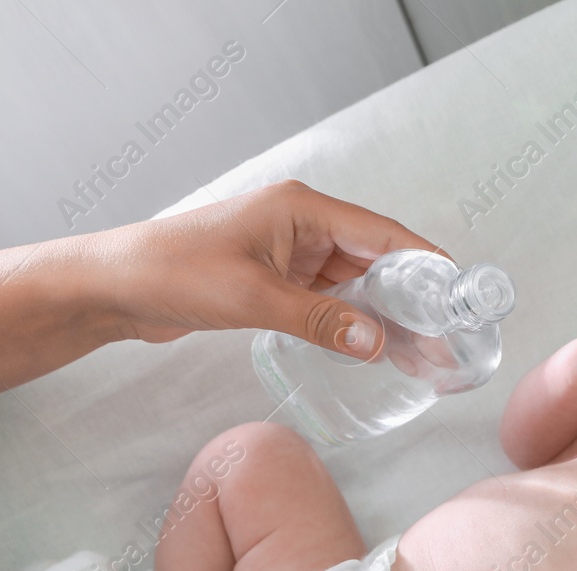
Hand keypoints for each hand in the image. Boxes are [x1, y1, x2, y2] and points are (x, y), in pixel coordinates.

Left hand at [0, 180, 445, 410]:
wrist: (116, 286)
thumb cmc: (174, 273)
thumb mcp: (254, 299)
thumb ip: (320, 322)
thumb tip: (377, 343)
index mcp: (302, 210)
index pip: (383, 235)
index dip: (427, 264)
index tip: (460, 294)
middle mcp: (302, 225)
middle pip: (376, 261)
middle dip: (413, 300)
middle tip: (446, 339)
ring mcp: (289, 254)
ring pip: (356, 286)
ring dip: (386, 317)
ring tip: (422, 354)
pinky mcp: (276, 281)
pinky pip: (329, 302)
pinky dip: (354, 324)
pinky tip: (374, 351)